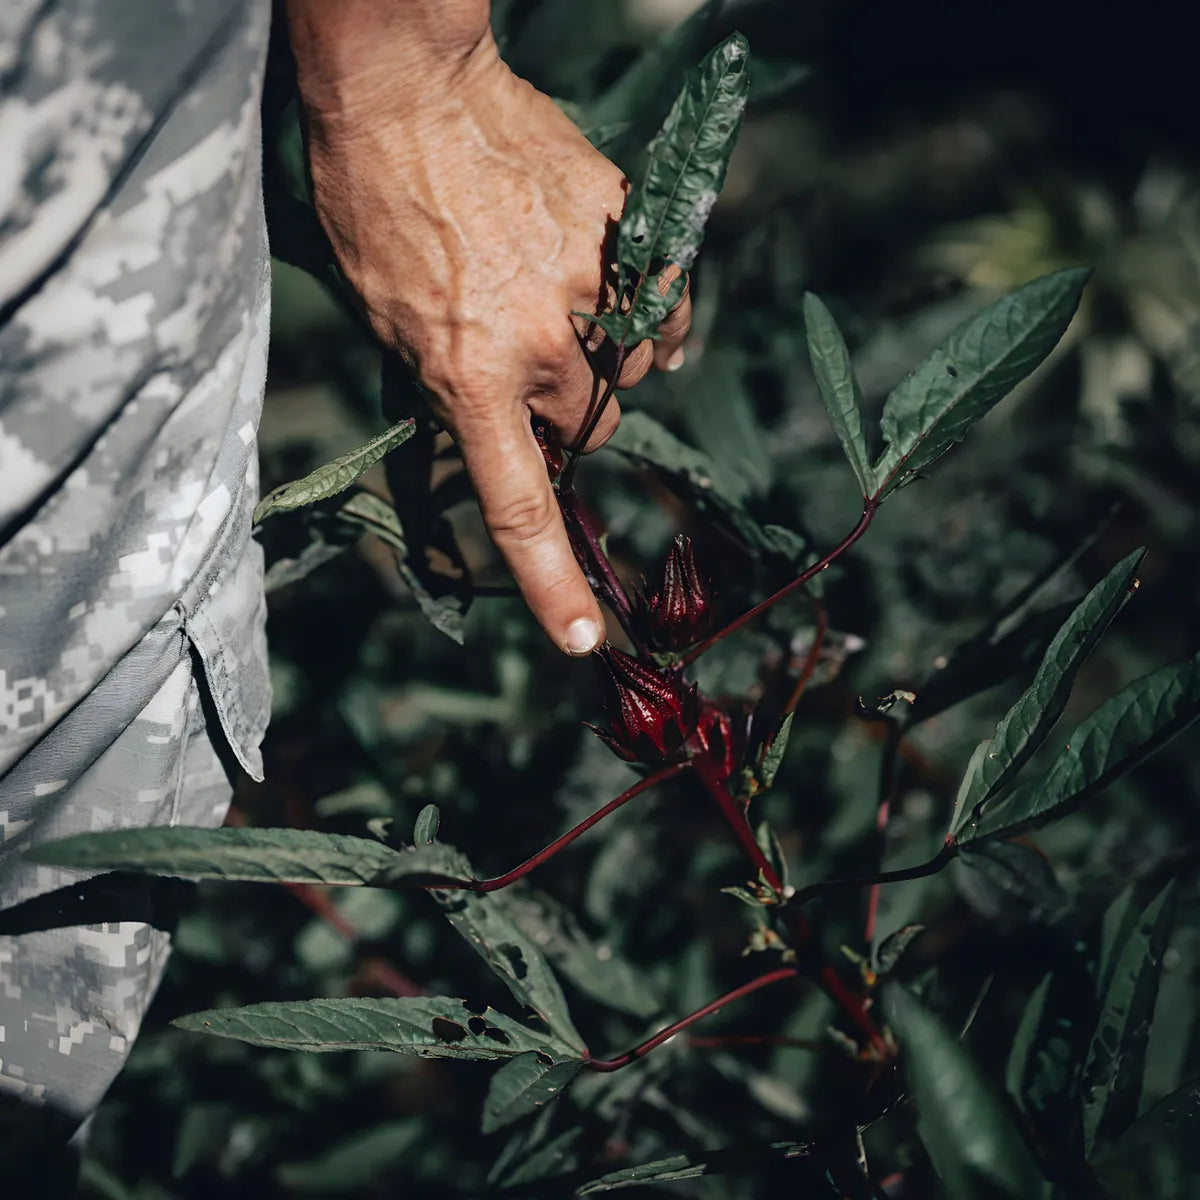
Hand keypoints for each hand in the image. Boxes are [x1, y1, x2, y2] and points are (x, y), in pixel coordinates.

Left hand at [293, 27, 690, 654]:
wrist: (408, 83)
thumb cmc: (371, 197)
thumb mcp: (387, 317)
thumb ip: (454, 383)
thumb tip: (506, 419)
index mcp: (469, 373)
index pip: (520, 503)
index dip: (552, 583)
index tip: (586, 641)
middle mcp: (542, 343)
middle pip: (594, 426)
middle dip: (570, 412)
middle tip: (530, 361)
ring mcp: (595, 285)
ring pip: (635, 368)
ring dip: (607, 355)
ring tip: (559, 299)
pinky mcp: (629, 231)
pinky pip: (666, 304)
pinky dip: (647, 308)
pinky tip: (610, 280)